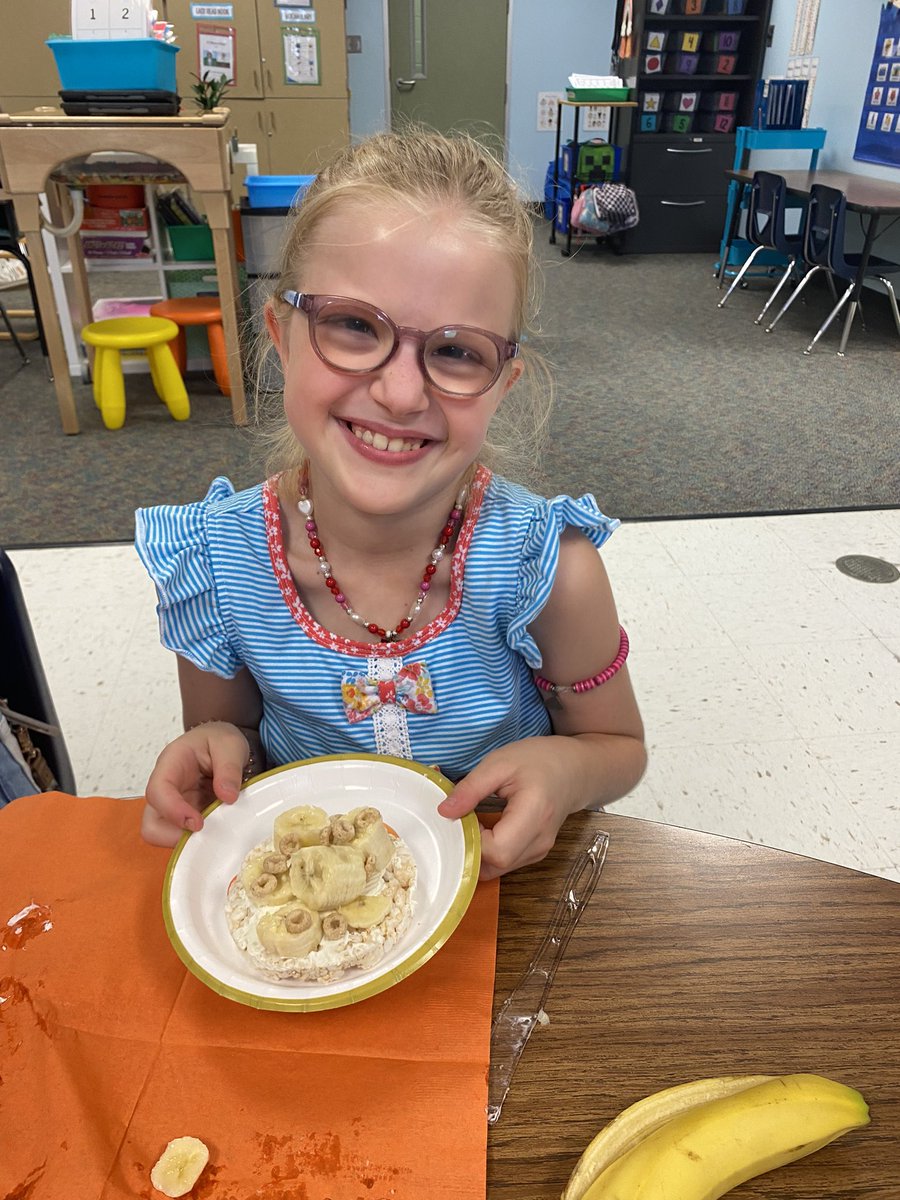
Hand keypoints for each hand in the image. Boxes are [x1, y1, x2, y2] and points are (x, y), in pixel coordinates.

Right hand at [142, 722, 249, 846]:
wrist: (222, 746)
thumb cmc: (219, 741)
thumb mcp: (230, 744)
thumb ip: (229, 768)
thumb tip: (227, 796)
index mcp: (171, 764)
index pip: (157, 791)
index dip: (173, 811)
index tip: (197, 824)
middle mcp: (165, 789)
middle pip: (151, 823)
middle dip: (174, 836)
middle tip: (206, 835)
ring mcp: (173, 806)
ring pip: (164, 835)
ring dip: (187, 841)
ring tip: (215, 832)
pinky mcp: (184, 818)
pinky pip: (183, 837)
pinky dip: (199, 840)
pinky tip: (218, 832)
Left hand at [437, 738, 580, 879]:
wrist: (574, 768)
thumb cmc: (540, 760)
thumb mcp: (500, 763)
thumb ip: (471, 788)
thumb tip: (444, 812)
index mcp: (535, 815)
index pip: (496, 850)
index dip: (470, 839)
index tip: (457, 816)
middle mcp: (539, 842)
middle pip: (494, 866)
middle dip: (468, 848)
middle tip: (458, 820)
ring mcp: (539, 851)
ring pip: (496, 868)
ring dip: (476, 851)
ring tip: (469, 821)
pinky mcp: (534, 853)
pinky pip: (503, 863)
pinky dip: (487, 851)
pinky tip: (481, 828)